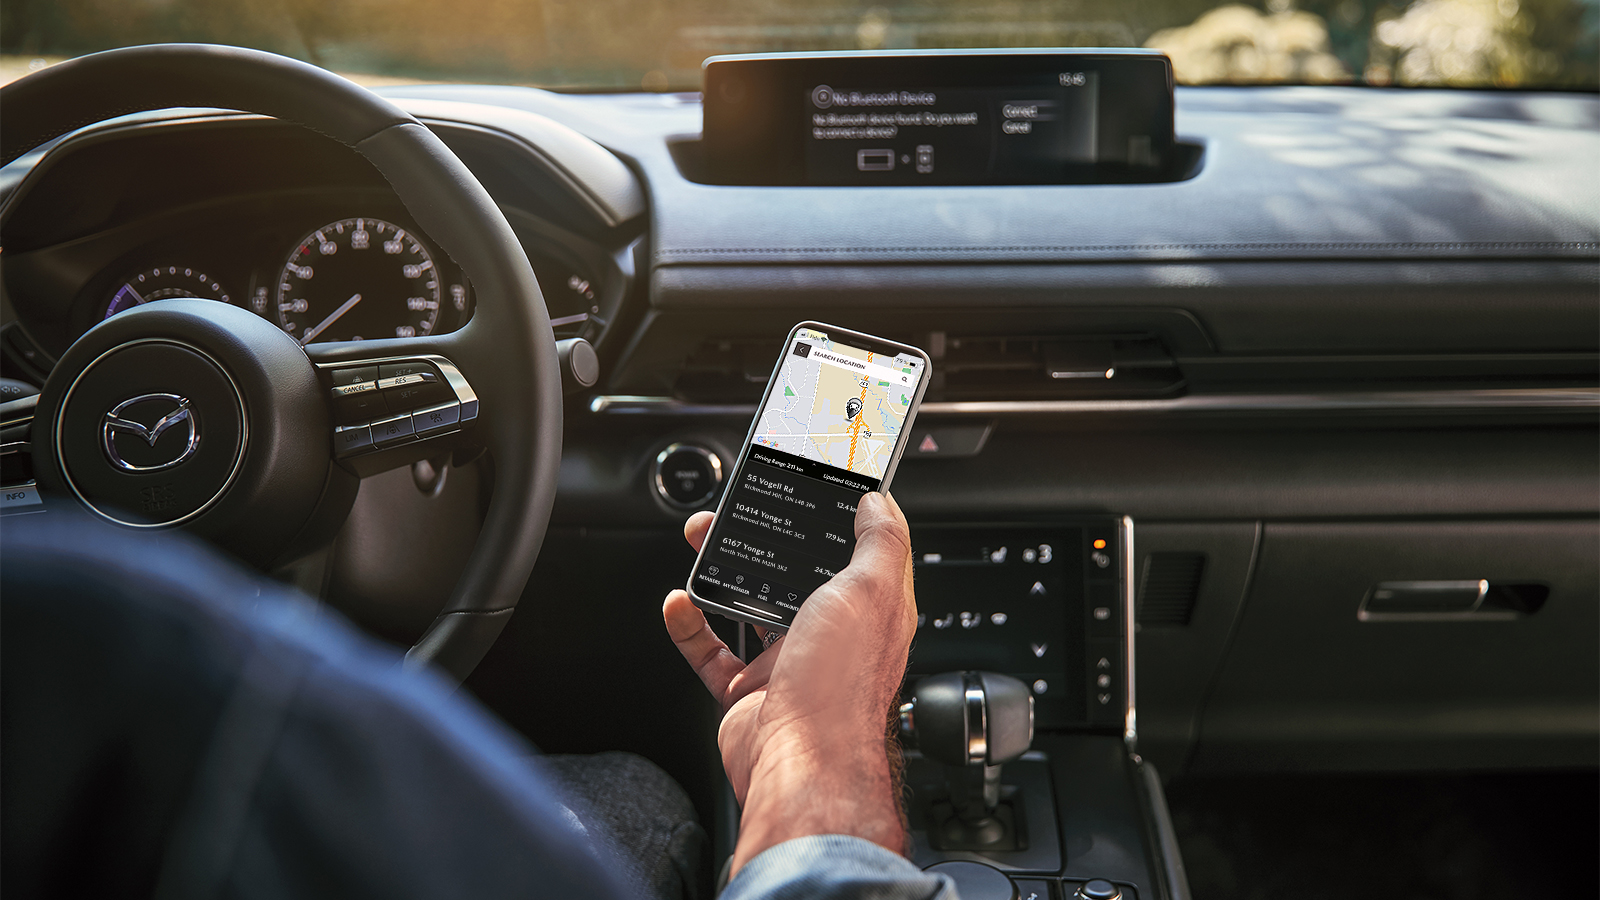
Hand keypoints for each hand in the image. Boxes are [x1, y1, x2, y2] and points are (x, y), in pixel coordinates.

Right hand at [663, 491, 917, 875]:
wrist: (801, 766)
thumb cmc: (840, 688)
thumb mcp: (872, 592)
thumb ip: (880, 542)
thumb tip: (880, 502)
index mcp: (867, 610)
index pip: (854, 551)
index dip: (834, 516)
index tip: (810, 484)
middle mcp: (830, 636)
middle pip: (793, 573)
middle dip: (763, 539)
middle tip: (734, 509)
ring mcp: (787, 665)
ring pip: (748, 606)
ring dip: (721, 571)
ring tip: (699, 540)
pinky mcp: (749, 692)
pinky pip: (712, 653)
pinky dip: (691, 627)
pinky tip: (679, 602)